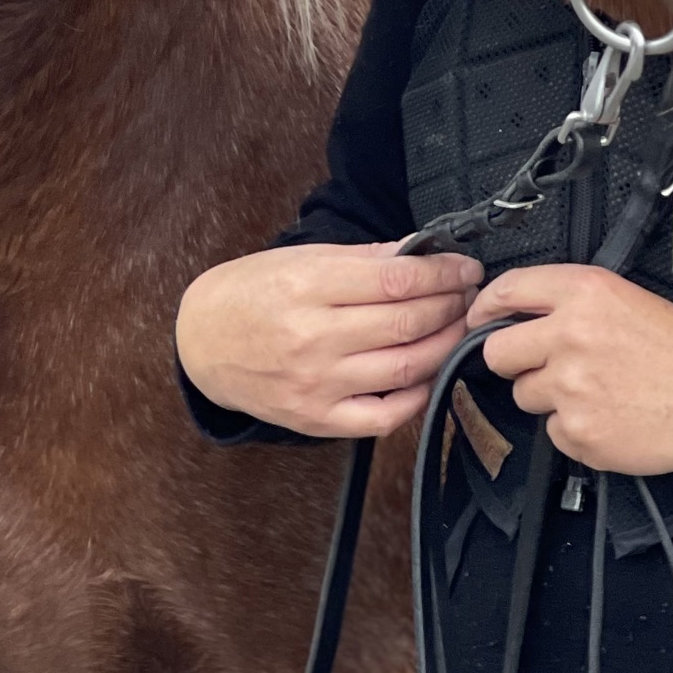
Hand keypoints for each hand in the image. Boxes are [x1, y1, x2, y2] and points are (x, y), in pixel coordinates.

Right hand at [175, 242, 481, 438]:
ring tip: (460, 328)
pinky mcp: (316, 420)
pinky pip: (382, 417)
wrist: (202, 343)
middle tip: (470, 296)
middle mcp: (313, 337)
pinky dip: (415, 398)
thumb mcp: (299, 258)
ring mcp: (317, 384)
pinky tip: (430, 375)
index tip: (465, 267)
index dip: (441, 273)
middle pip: (406, 323)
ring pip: (404, 369)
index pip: (396, 280)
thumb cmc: (251, 292)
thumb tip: (419, 252)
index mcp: (308, 285)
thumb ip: (362, 259)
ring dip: (444, 347)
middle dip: (451, 306)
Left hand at [470, 265, 672, 476]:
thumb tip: (517, 315)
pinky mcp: (580, 434)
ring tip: (596, 391)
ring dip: (548, 397)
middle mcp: (570, 336)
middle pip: (497, 352)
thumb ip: (568, 301)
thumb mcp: (624, 297)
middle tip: (545, 364)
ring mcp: (572, 389)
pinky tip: (609, 416)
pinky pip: (553, 433)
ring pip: (524, 396)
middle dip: (514, 360)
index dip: (485, 308)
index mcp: (584, 292)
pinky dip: (574, 430)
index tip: (479, 319)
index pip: (507, 291)